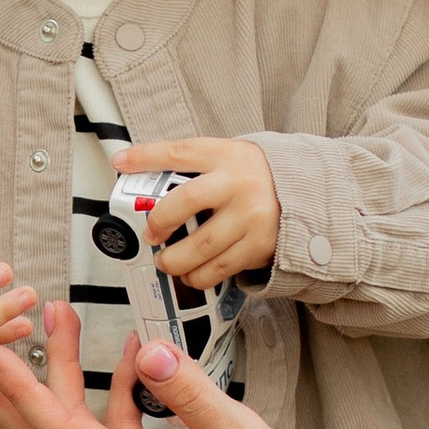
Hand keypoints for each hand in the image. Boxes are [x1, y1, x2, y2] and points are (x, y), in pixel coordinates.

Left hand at [116, 137, 279, 293]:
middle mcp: (237, 184)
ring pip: (201, 244)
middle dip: (159, 221)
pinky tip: (190, 275)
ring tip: (166, 262)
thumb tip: (147, 183)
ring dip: (175, 259)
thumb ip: (195, 168)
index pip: (179, 152)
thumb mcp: (229, 158)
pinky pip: (219, 268)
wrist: (307, 196)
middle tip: (150, 234)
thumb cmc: (255, 177)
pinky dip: (198, 276)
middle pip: (186, 201)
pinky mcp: (258, 245)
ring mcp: (250, 216)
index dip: (146, 157)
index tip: (121, 163)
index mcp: (225, 156)